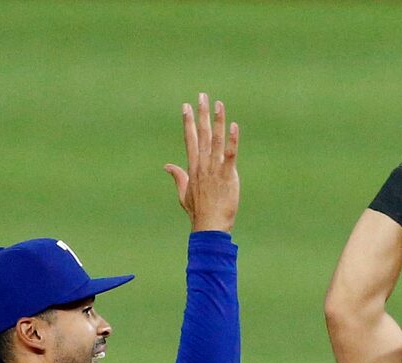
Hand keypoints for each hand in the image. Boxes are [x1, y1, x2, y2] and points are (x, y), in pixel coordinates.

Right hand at [165, 94, 239, 231]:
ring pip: (216, 140)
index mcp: (193, 168)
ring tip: (219, 104)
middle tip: (202, 96)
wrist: (209, 227)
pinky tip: (234, 127)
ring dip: (218, 121)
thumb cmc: (198, 213)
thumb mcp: (184, 194)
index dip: (188, 122)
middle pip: (202, 135)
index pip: (190, 139)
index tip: (186, 106)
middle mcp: (203, 165)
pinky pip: (230, 155)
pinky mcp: (227, 176)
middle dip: (201, 114)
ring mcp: (215, 170)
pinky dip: (232, 141)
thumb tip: (167, 166)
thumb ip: (178, 176)